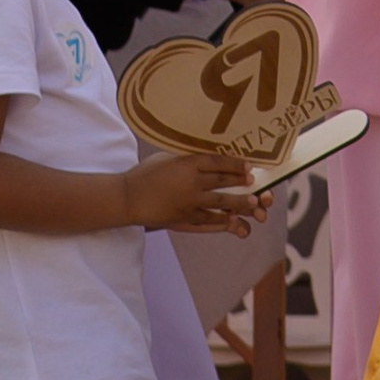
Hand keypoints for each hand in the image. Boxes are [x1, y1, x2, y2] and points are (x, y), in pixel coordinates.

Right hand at [124, 149, 257, 235]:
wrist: (125, 198)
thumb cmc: (144, 174)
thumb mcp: (166, 158)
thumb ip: (187, 159)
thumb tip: (209, 158)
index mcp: (186, 164)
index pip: (217, 162)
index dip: (235, 164)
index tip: (248, 166)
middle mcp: (190, 183)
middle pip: (222, 182)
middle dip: (241, 182)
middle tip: (254, 182)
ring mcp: (188, 203)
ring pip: (220, 203)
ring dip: (239, 203)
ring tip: (253, 203)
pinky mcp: (183, 218)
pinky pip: (207, 220)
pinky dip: (222, 220)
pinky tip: (232, 221)